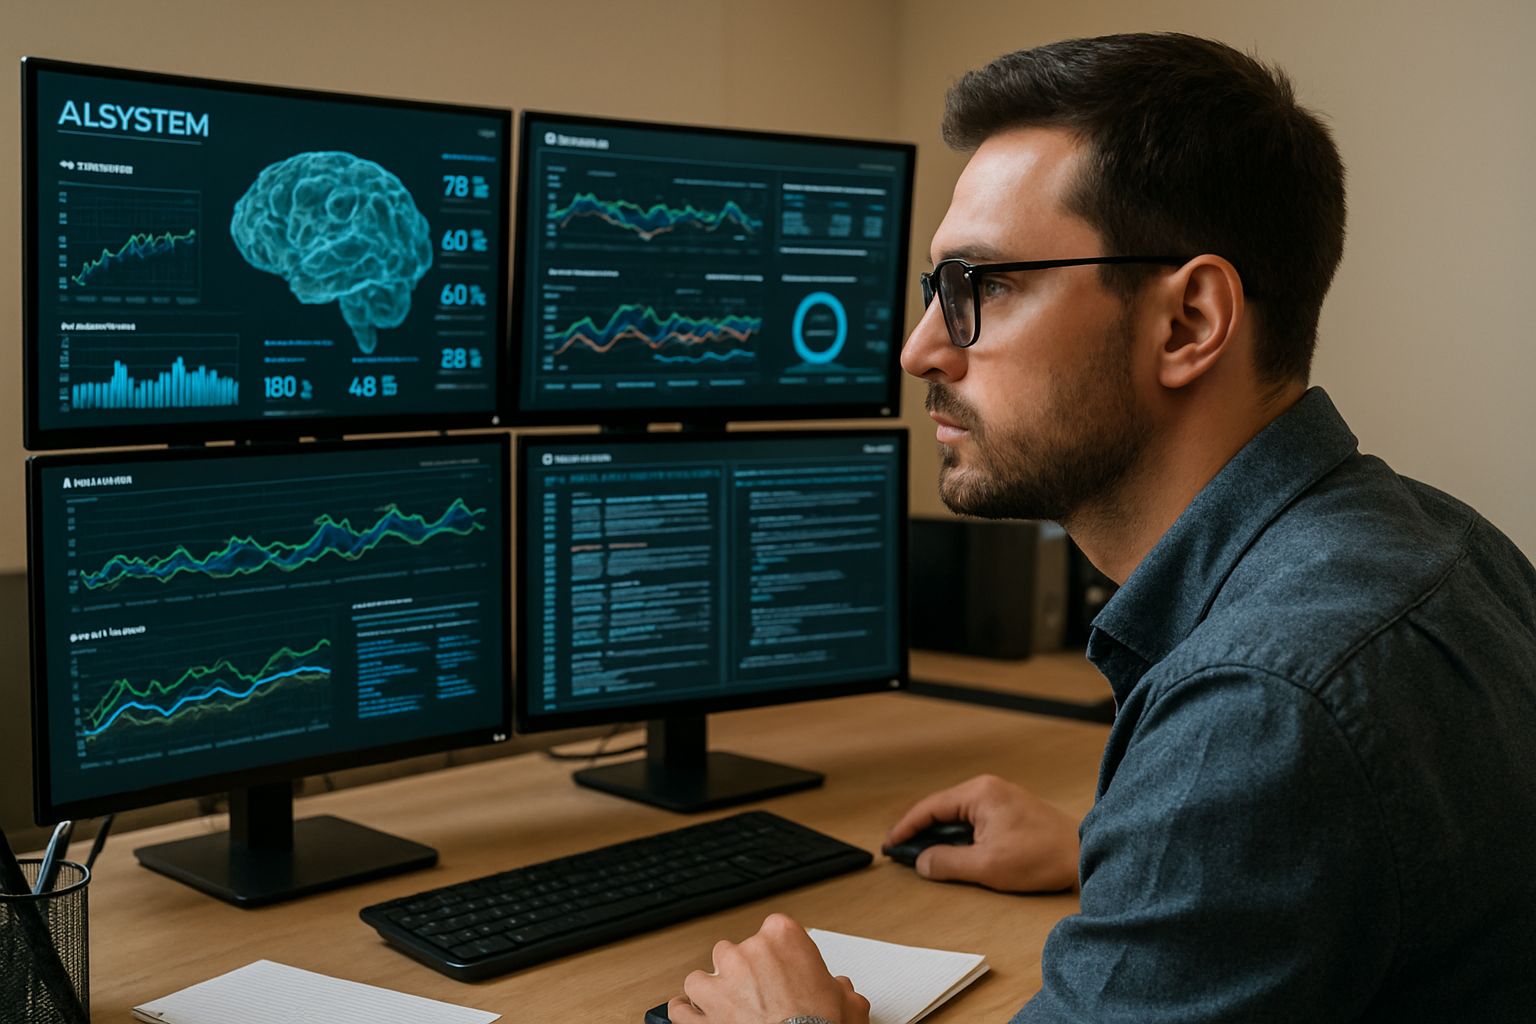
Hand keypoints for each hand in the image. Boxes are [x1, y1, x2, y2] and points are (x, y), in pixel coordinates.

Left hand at [667, 913, 869, 1023]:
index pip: (775, 929)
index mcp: (782, 938)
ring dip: (710, 990)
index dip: (778, 951)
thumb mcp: (848, 1004)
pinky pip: (681, 1008)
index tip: (783, 967)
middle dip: (742, 970)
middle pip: (734, 950)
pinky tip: (692, 1017)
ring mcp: (720, 983)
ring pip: (702, 977)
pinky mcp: (700, 1015)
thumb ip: (841, 989)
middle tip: (759, 992)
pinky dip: (686, 1013)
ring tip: (724, 1006)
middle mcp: (746, 954)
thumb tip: (841, 991)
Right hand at [886, 773, 1078, 891]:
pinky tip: (953, 852)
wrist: (1084, 855)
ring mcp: (999, 798)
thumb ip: (948, 862)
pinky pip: (972, 820)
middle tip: (901, 851)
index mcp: (979, 793)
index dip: (906, 827)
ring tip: (922, 855)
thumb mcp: (987, 866)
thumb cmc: (1042, 856)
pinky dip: (958, 835)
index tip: (890, 843)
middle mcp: (987, 788)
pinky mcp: (1009, 811)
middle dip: (920, 831)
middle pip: (941, 808)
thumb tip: (922, 862)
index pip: (930, 807)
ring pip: (957, 815)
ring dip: (940, 835)